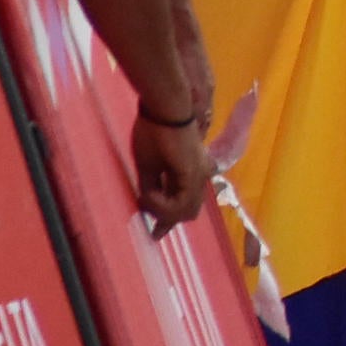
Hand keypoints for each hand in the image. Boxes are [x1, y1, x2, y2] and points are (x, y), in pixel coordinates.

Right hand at [130, 111, 209, 231]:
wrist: (163, 110)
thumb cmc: (153, 131)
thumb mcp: (148, 165)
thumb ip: (151, 186)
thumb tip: (146, 205)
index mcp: (191, 172)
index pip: (183, 204)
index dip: (168, 221)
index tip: (154, 235)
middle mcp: (200, 176)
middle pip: (187, 213)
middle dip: (165, 218)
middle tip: (146, 211)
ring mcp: (200, 176)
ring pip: (185, 212)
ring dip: (161, 212)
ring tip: (145, 196)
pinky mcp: (194, 175)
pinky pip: (180, 204)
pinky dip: (161, 205)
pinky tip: (148, 194)